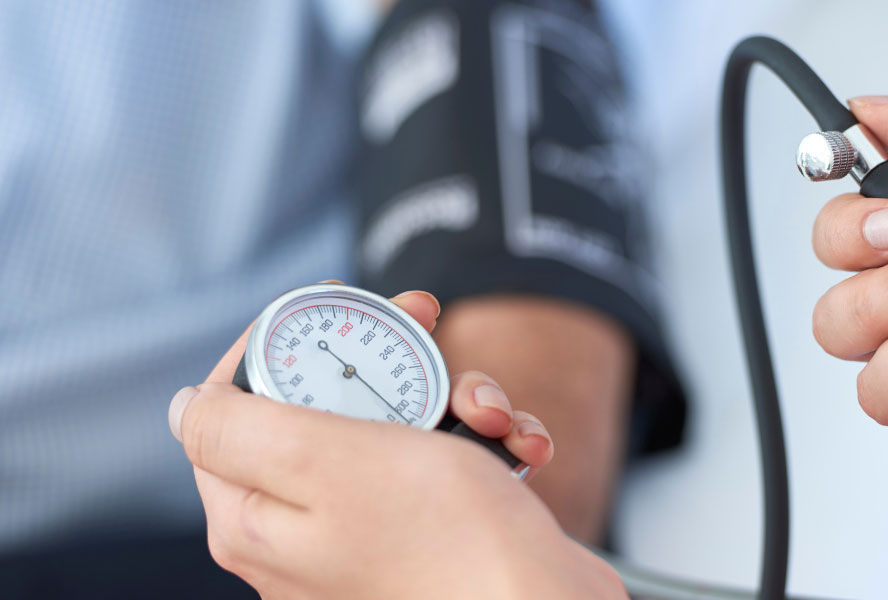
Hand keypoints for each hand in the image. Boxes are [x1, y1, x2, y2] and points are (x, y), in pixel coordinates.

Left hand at [168, 290, 623, 598]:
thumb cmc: (447, 538)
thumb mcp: (325, 460)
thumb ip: (239, 427)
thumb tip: (188, 406)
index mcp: (255, 516)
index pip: (232, 404)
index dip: (280, 341)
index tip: (336, 305)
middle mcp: (304, 531)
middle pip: (324, 406)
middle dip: (388, 359)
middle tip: (427, 319)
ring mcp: (371, 534)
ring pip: (397, 426)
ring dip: (454, 398)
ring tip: (492, 413)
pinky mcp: (432, 534)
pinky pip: (444, 464)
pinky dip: (484, 441)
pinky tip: (521, 446)